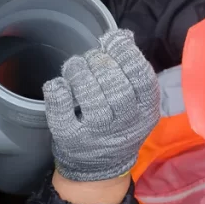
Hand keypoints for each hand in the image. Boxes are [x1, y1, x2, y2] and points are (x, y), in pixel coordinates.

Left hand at [42, 29, 160, 182]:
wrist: (99, 168)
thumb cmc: (119, 124)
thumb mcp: (135, 100)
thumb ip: (131, 68)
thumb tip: (123, 35)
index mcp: (146, 110)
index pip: (141, 76)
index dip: (125, 52)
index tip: (111, 40)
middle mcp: (125, 124)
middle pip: (115, 85)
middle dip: (100, 62)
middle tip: (90, 58)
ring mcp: (97, 134)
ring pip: (90, 97)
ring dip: (79, 72)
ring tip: (75, 66)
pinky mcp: (71, 140)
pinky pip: (62, 114)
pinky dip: (58, 93)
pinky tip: (58, 84)